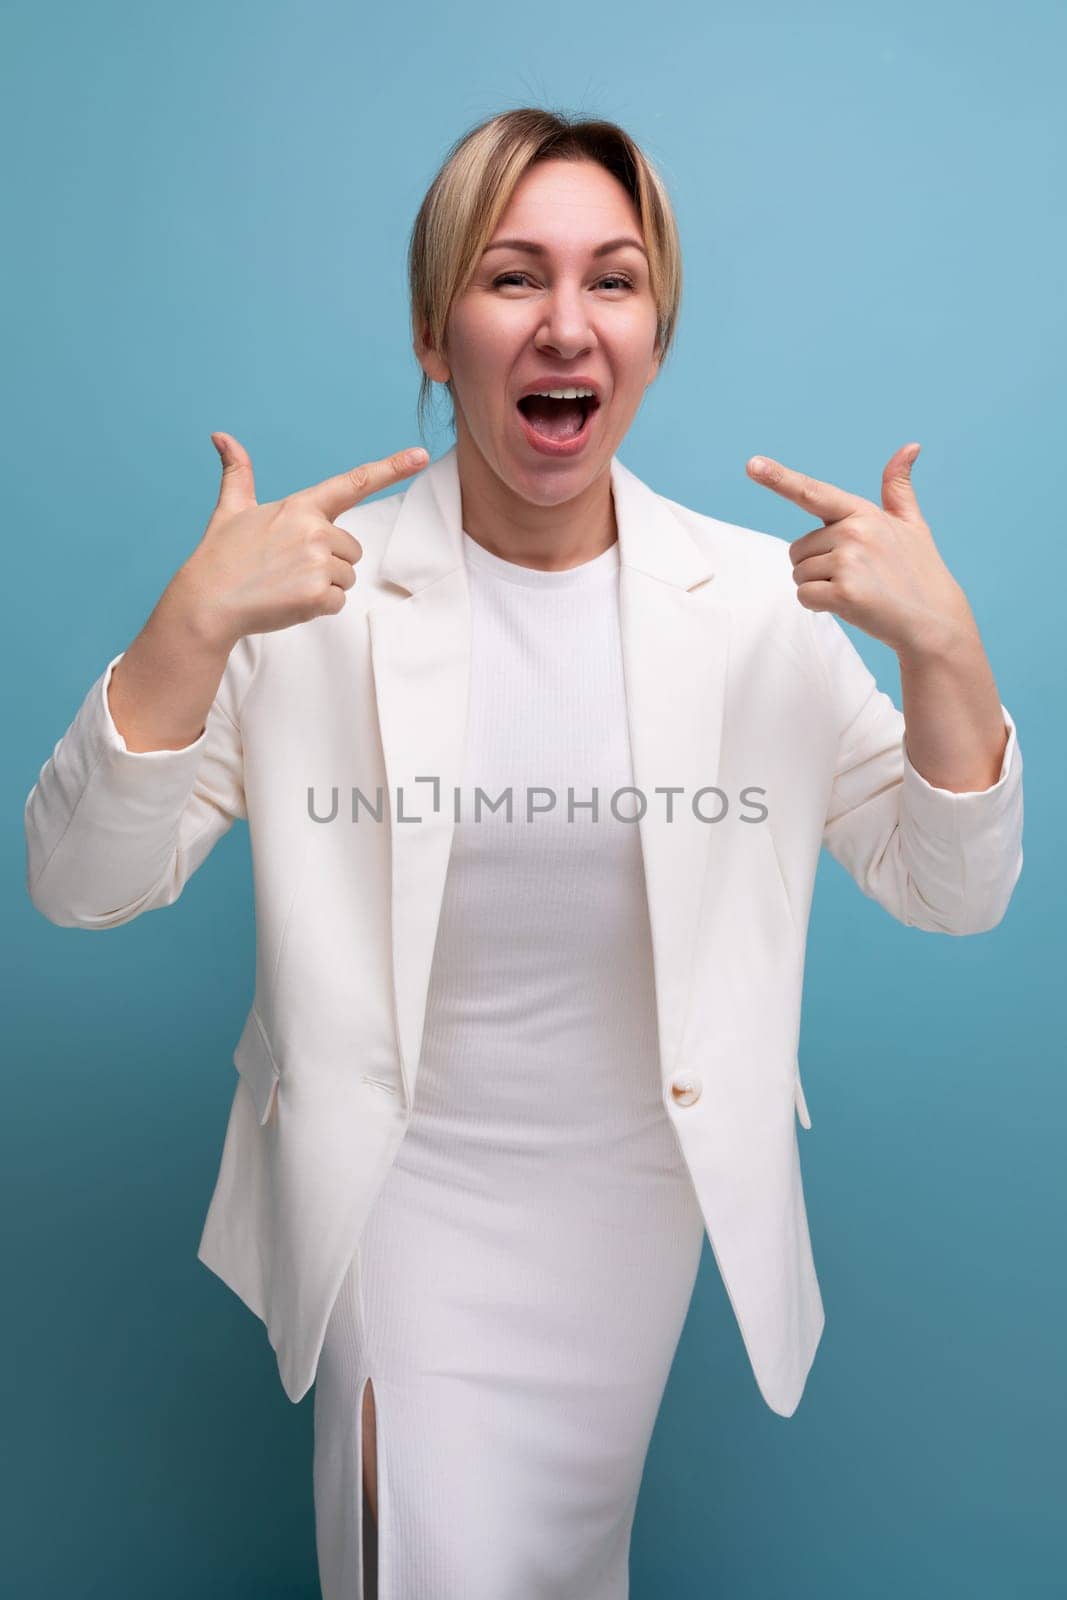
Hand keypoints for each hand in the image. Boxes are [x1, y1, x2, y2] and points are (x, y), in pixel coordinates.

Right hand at [171, 434, 430, 649]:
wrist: (205, 603)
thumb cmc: (220, 557)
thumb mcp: (230, 510)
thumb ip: (237, 473)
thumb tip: (221, 437)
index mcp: (300, 507)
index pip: (353, 483)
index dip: (391, 468)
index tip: (421, 456)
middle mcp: (313, 530)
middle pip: (352, 549)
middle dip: (329, 562)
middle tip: (288, 569)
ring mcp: (316, 562)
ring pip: (347, 577)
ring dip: (323, 586)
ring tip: (285, 584)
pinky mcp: (317, 595)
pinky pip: (338, 602)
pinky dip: (317, 608)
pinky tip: (288, 602)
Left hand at [745, 443, 974, 656]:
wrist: (935, 620)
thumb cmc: (920, 572)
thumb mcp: (912, 524)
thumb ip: (899, 488)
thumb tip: (910, 445)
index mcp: (863, 513)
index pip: (813, 492)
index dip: (778, 478)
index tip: (752, 464)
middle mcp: (854, 532)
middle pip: (798, 549)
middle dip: (817, 566)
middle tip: (856, 576)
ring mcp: (849, 562)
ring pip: (799, 574)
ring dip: (818, 587)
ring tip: (856, 590)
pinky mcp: (844, 593)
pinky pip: (804, 596)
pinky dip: (818, 605)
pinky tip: (849, 605)